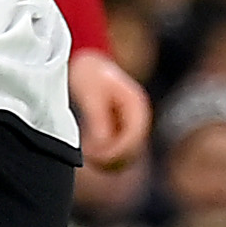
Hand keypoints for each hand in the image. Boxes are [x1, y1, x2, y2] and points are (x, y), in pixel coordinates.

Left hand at [66, 48, 151, 170]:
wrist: (88, 65)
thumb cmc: (89, 75)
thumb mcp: (90, 94)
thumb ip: (98, 118)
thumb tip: (103, 143)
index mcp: (136, 105)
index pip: (134, 138)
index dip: (115, 152)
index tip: (93, 155)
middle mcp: (139, 117)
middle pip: (133, 150)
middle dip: (111, 158)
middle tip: (87, 156)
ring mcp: (132, 124)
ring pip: (127, 155)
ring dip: (108, 160)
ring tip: (86, 153)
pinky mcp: (123, 130)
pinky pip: (119, 151)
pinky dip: (105, 156)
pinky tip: (88, 149)